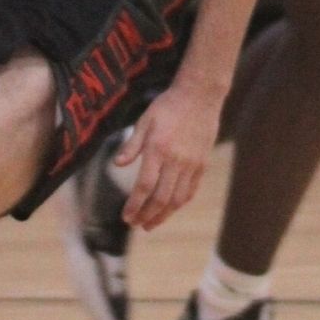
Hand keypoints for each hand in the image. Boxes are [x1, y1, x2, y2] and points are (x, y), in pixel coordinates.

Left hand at [117, 79, 222, 230]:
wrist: (200, 95)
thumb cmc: (169, 106)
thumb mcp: (145, 120)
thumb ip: (132, 144)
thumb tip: (117, 164)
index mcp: (158, 149)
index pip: (144, 186)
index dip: (134, 205)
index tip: (126, 217)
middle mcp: (176, 160)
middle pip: (161, 198)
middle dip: (147, 215)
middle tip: (136, 225)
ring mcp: (191, 163)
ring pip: (177, 199)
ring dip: (163, 215)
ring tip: (151, 224)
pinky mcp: (202, 163)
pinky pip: (191, 190)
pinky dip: (180, 203)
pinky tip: (171, 208)